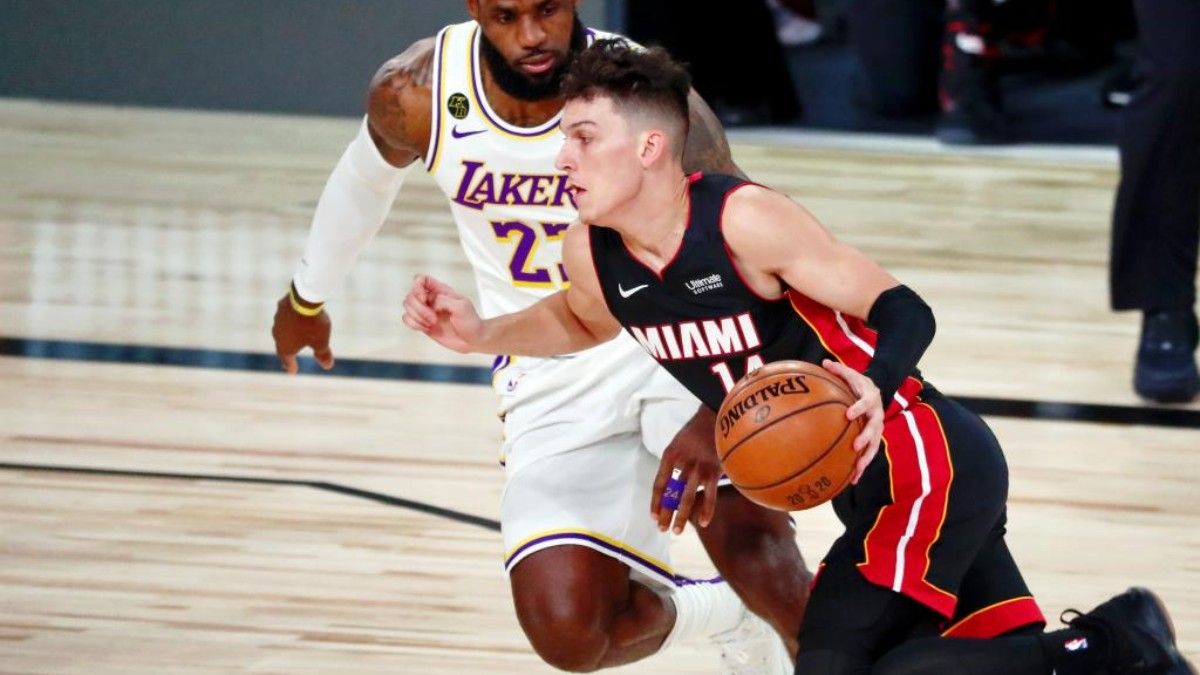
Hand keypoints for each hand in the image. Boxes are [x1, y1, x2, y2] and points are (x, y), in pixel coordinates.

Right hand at [271, 294, 333, 373]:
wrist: (304, 298)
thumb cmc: (313, 325)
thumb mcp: (321, 342)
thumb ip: (323, 355)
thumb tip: (327, 366)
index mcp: (285, 346)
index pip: (287, 359)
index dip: (290, 366)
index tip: (292, 372)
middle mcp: (277, 334)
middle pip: (282, 345)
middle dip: (286, 351)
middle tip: (287, 357)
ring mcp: (278, 319)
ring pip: (282, 329)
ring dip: (287, 333)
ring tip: (291, 337)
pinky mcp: (281, 306)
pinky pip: (286, 315)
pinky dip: (291, 319)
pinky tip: (293, 317)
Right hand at [401, 274, 483, 352]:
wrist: (473, 339)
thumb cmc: (470, 321)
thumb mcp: (462, 306)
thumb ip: (444, 300)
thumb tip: (430, 303)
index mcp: (441, 291)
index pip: (421, 279)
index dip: (417, 287)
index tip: (425, 298)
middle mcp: (431, 299)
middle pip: (410, 295)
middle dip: (419, 308)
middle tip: (433, 319)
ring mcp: (426, 312)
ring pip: (407, 307)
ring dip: (417, 317)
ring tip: (432, 324)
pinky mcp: (423, 323)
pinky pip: (407, 319)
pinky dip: (413, 324)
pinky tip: (426, 328)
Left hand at [650, 406, 720, 534]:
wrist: (715, 415)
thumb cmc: (695, 431)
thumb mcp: (677, 443)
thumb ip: (674, 464)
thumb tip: (671, 485)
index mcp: (670, 456)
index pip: (659, 484)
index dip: (655, 502)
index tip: (653, 516)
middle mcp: (682, 463)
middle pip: (671, 494)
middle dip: (666, 513)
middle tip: (662, 529)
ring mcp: (699, 468)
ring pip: (688, 498)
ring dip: (681, 516)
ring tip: (676, 531)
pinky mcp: (714, 470)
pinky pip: (710, 495)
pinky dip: (707, 510)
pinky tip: (702, 522)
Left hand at [821, 359, 883, 483]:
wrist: (877, 392)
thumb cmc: (859, 384)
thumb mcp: (851, 375)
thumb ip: (839, 370)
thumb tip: (824, 362)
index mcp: (871, 399)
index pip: (866, 403)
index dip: (859, 408)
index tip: (849, 414)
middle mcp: (877, 416)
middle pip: (874, 429)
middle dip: (866, 438)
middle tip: (855, 446)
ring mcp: (877, 430)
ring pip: (874, 447)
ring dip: (865, 459)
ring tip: (856, 471)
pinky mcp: (874, 441)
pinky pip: (868, 455)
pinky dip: (860, 468)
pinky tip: (851, 480)